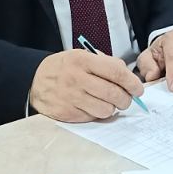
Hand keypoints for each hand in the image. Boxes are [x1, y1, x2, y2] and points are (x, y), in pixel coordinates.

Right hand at [29, 48, 143, 122]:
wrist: (34, 80)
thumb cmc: (64, 68)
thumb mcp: (82, 56)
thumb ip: (105, 63)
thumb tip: (128, 78)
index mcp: (82, 60)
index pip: (116, 73)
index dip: (132, 83)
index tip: (138, 89)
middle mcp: (76, 78)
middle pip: (114, 94)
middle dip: (126, 99)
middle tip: (126, 99)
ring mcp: (70, 97)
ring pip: (106, 110)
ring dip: (111, 108)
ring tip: (106, 103)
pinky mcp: (66, 113)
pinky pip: (92, 118)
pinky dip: (96, 114)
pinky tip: (92, 106)